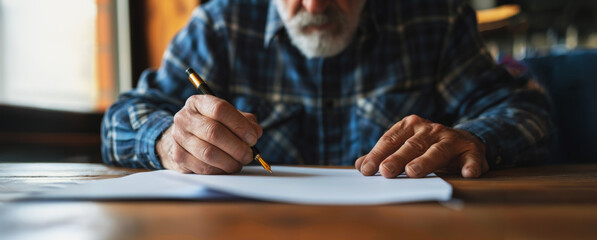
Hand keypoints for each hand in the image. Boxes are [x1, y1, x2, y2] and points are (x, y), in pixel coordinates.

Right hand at [157, 95, 261, 173]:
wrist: (185, 139)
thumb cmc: (212, 126)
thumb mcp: (229, 118)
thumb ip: (245, 122)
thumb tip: (255, 132)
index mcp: (198, 103)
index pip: (220, 109)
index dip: (239, 125)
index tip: (253, 138)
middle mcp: (185, 118)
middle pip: (214, 132)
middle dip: (237, 147)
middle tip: (249, 155)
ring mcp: (179, 137)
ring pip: (208, 153)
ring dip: (230, 161)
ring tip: (240, 162)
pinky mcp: (178, 156)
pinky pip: (203, 167)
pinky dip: (219, 169)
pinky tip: (226, 167)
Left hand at [355, 115, 487, 177]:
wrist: (464, 141)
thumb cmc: (427, 146)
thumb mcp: (404, 146)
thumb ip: (383, 155)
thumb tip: (360, 166)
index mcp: (410, 126)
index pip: (390, 140)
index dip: (378, 154)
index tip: (366, 169)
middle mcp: (430, 129)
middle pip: (411, 146)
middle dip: (397, 158)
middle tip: (386, 171)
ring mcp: (452, 138)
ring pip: (437, 150)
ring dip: (425, 161)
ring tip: (413, 172)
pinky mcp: (471, 150)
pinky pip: (471, 158)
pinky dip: (470, 166)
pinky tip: (467, 174)